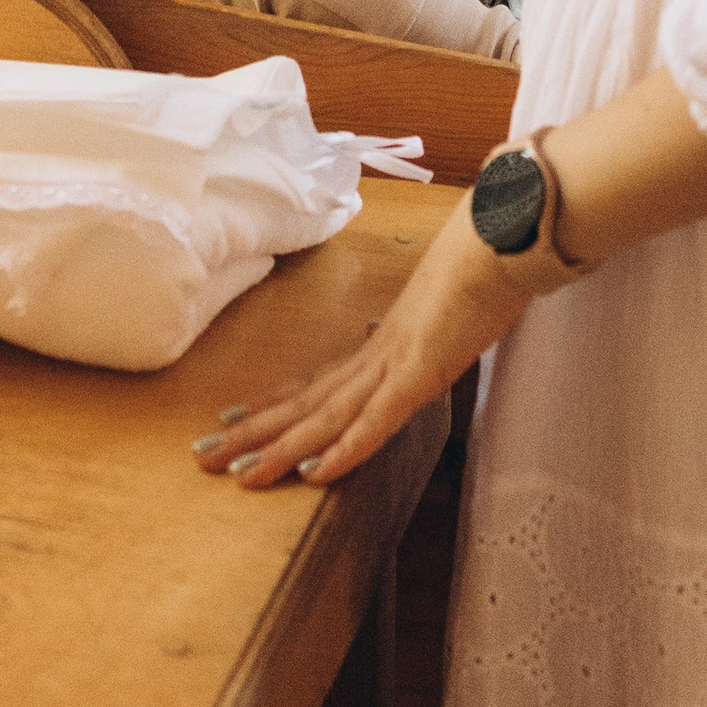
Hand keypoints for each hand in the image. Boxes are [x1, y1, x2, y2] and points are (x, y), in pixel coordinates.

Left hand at [195, 202, 542, 491]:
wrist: (505, 232)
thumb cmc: (486, 261)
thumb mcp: (457, 308)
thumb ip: (440, 325)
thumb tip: (436, 329)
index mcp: (384, 342)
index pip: (317, 380)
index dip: (274, 404)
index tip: (231, 418)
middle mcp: (377, 354)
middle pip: (305, 402)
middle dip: (253, 432)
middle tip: (200, 457)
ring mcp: (396, 362)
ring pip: (325, 416)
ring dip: (280, 448)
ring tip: (236, 474)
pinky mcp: (421, 372)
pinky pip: (377, 419)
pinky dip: (344, 449)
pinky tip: (313, 474)